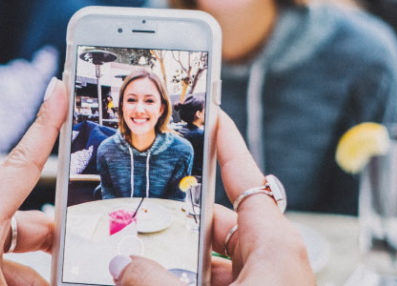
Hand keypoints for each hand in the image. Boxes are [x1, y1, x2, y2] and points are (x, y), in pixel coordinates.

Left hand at [0, 78, 66, 284]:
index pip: (18, 169)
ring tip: (43, 284)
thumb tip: (73, 271)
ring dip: (30, 276)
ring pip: (6, 253)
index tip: (56, 93)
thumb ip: (47, 277)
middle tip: (79, 264)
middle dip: (53, 249)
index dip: (44, 128)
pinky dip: (7, 281)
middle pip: (22, 225)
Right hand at [109, 111, 314, 285]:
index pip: (246, 179)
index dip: (226, 144)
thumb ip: (155, 281)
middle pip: (217, 224)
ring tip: (139, 264)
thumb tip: (121, 266)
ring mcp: (264, 283)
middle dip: (177, 224)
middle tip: (138, 220)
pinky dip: (187, 280)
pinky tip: (154, 284)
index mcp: (274, 245)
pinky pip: (219, 282)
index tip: (212, 113)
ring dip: (178, 263)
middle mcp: (272, 261)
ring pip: (214, 261)